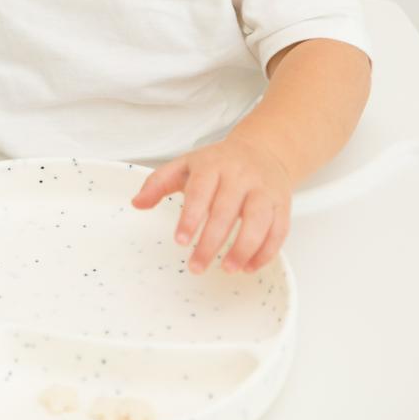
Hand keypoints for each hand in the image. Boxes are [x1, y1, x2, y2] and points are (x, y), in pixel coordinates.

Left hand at [131, 136, 291, 273]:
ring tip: (226, 269)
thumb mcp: (184, 165)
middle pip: (227, 211)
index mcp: (212, 165)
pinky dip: (266, 251)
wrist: (262, 150)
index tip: (181, 241)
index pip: (200, 192)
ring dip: (243, 248)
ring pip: (258, 221)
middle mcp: (240, 176)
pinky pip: (279, 229)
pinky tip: (249, 266)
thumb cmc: (218, 163)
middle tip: (196, 266)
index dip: (191, 217)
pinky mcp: (282, 203)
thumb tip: (137, 203)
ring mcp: (263, 190)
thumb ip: (157, 183)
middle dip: (211, 242)